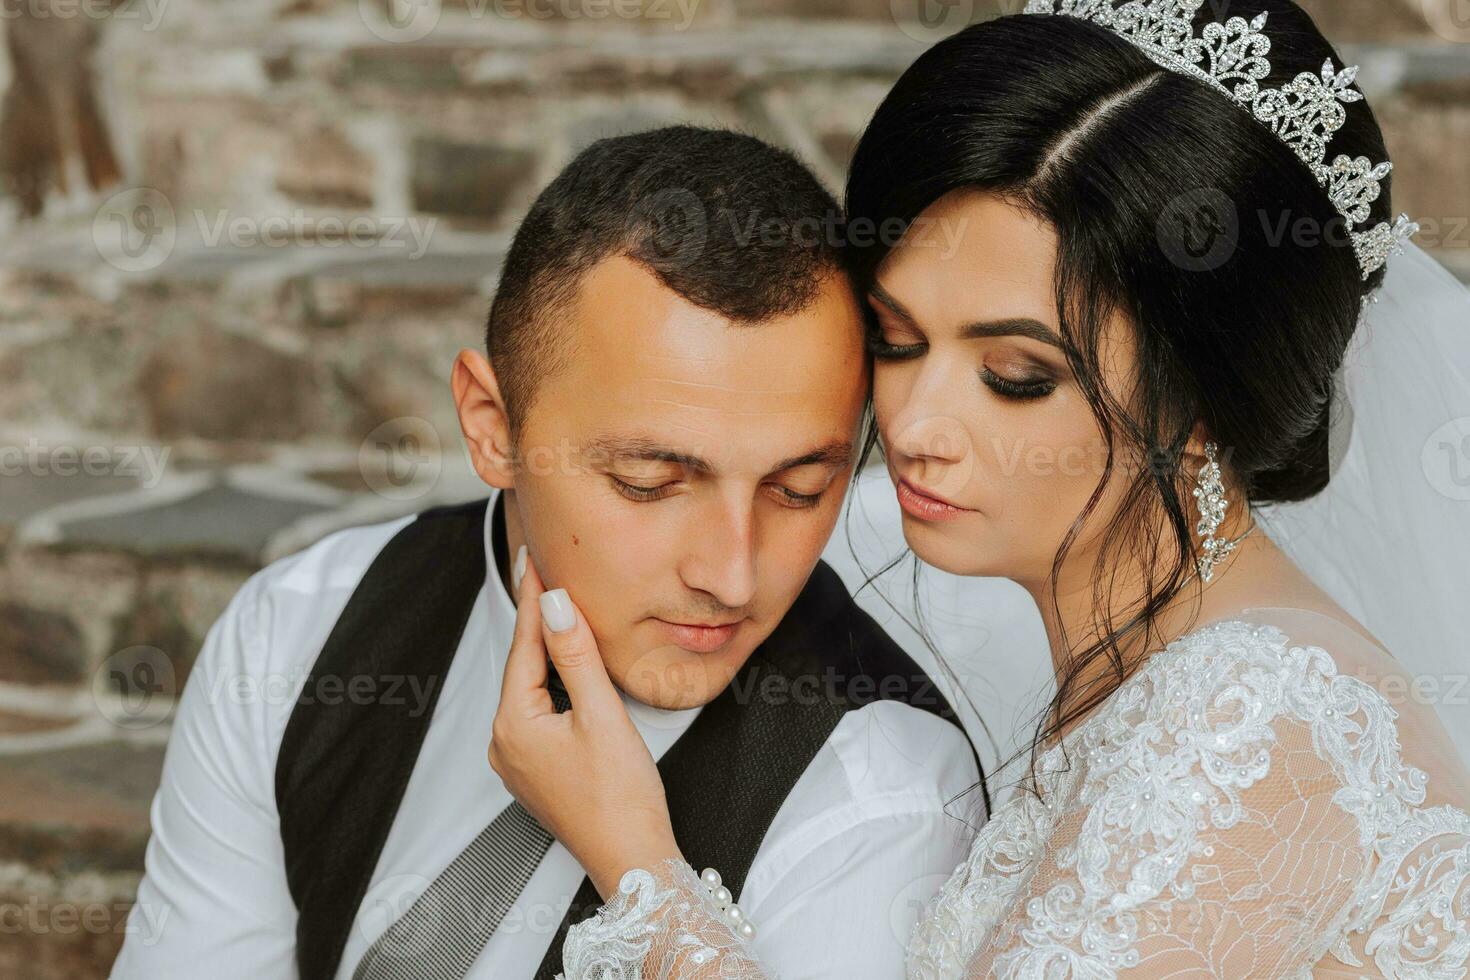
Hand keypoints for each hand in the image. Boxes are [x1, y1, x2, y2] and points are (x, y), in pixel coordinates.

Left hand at [488, 547, 682, 899]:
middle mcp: (506, 744)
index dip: (533, 598)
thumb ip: (576, 655)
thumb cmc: (621, 799)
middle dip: (535, 619)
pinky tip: (565, 665)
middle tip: (537, 569)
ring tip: (552, 606)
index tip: (534, 558)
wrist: (632, 860)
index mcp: (514, 726)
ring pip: (531, 689)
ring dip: (545, 650)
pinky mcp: (538, 771)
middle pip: (524, 665)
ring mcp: (519, 760)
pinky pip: (539, 712)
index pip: (524, 645)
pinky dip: (552, 682)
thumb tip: (555, 606)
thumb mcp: (602, 715)